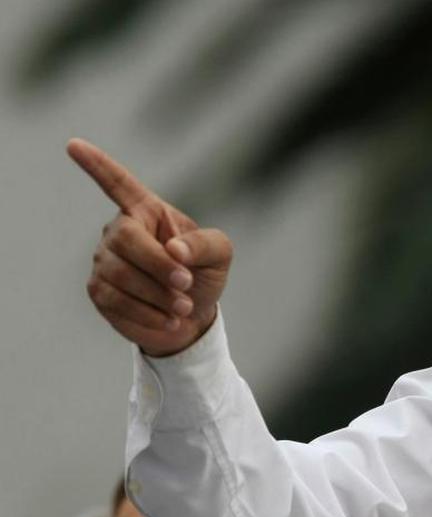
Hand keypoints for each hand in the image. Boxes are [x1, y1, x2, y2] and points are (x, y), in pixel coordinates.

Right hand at [69, 138, 232, 356]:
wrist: (192, 316)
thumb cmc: (204, 274)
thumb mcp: (219, 255)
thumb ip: (204, 244)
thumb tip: (174, 248)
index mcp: (148, 211)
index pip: (118, 183)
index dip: (97, 165)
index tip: (74, 144)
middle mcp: (120, 231)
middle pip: (126, 240)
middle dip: (158, 265)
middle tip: (187, 284)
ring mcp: (105, 260)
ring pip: (120, 274)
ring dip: (158, 294)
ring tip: (184, 306)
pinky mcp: (100, 291)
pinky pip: (116, 301)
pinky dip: (148, 313)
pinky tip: (169, 320)